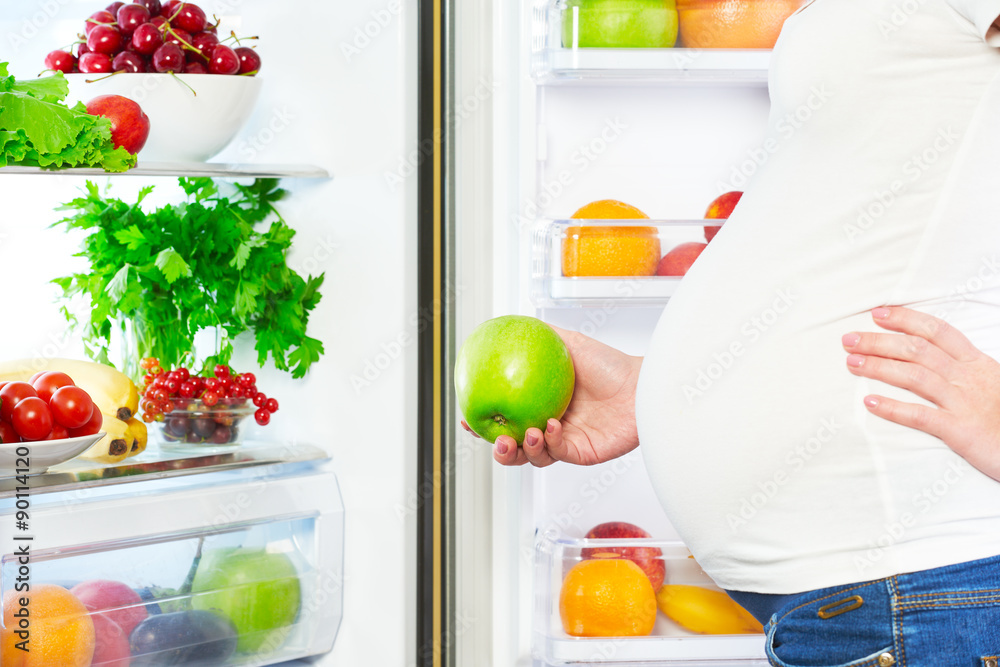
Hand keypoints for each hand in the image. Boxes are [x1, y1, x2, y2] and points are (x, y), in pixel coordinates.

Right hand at [462, 326, 641, 467]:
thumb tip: (509, 324)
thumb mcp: (569, 343)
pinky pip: (559, 453)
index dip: (485, 424)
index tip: (468, 420)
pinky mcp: (583, 454)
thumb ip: (540, 337)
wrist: (643, 383)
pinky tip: (550, 427)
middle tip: (496, 438)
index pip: (507, 418)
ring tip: (524, 434)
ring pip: (534, 457)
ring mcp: (567, 442)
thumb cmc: (611, 364)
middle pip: (516, 447)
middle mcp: (551, 426)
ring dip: (524, 449)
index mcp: (541, 405)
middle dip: (499, 449)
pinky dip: (550, 443)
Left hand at [842, 306, 999, 481]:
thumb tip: (935, 358)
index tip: (877, 313)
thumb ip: (967, 370)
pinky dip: (893, 409)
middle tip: (849, 339)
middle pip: (917, 350)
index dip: (905, 319)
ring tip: (851, 363)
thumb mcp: (995, 384)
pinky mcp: (960, 431)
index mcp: (978, 364)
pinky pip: (921, 416)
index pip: (937, 331)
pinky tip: (870, 403)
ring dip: (879, 367)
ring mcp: (964, 403)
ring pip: (914, 376)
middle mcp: (969, 378)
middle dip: (879, 342)